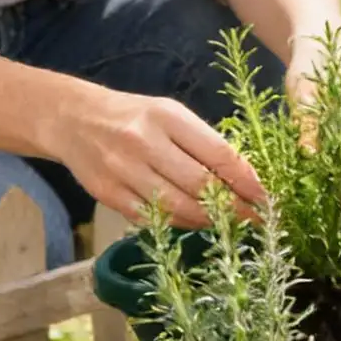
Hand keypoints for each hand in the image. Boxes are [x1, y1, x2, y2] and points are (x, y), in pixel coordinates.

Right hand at [48, 86, 265, 226]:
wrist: (75, 120)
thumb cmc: (135, 116)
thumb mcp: (171, 115)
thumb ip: (203, 142)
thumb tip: (243, 177)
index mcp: (167, 117)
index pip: (216, 153)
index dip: (245, 179)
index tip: (265, 197)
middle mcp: (144, 142)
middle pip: (199, 185)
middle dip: (232, 206)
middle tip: (255, 219)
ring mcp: (123, 170)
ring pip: (176, 207)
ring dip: (208, 220)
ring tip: (230, 225)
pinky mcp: (108, 194)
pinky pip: (152, 218)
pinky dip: (178, 224)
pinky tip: (196, 223)